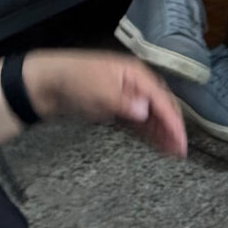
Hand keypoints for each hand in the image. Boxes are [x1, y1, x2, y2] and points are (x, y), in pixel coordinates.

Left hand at [24, 50, 188, 157]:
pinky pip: (138, 123)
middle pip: (160, 107)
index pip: (161, 99)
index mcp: (135, 74)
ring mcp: (126, 97)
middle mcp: (135, 85)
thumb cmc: (74, 79)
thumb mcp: (99, 90)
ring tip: (173, 153)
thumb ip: (123, 101)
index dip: (173, 121)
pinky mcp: (116, 109)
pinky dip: (148, 134)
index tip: (180, 141)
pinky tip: (156, 145)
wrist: (46, 84)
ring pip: (151, 117)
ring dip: (162, 133)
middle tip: (180, 151)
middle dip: (172, 129)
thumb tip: (144, 111)